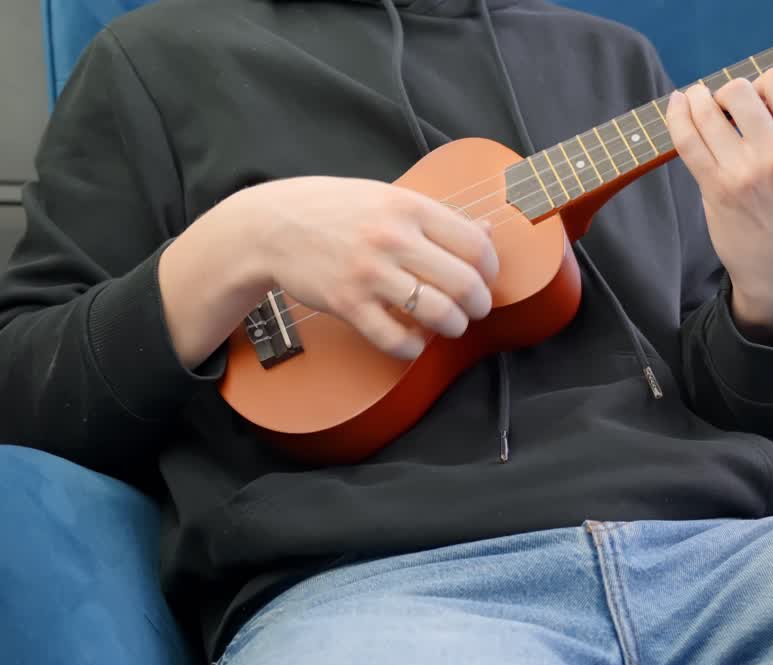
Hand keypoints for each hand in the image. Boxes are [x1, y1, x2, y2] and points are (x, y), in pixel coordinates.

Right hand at [161, 177, 497, 367]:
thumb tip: (488, 233)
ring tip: (450, 324)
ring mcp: (369, 273)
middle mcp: (392, 238)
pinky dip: (413, 347)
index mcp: (409, 207)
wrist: (271, 226)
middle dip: (479, 304)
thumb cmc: (335, 210)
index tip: (485, 277)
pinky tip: (414, 340)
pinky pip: (396, 339)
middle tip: (475, 309)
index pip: (474, 244)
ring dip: (453, 326)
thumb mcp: (388, 197)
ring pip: (437, 314)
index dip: (490, 268)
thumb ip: (438, 216)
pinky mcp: (348, 304)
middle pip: (464, 283)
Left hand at [667, 67, 772, 342]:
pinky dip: (677, 118)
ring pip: (707, 110)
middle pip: (738, 89)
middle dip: (726, 92)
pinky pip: (687, 140)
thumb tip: (755, 99)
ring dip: (696, 100)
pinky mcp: (716, 188)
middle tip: (723, 108)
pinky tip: (677, 108)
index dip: (762, 83)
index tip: (755, 99)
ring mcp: (743, 172)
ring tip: (694, 102)